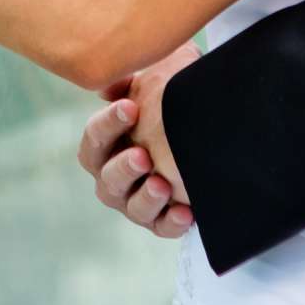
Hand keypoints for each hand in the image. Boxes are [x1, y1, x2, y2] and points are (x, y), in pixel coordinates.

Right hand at [78, 43, 198, 238]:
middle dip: (123, 167)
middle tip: (143, 155)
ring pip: (131, 207)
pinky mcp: (163, 221)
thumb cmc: (172, 103)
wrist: (210, 130)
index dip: (109, 124)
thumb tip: (109, 84)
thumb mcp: (157, 81)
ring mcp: (137, 202)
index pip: (94, 138)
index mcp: (105, 145)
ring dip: (146, 197)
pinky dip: (172, 221)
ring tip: (162, 184)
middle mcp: (114, 177)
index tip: (132, 107)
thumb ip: (133, 76)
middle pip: (106, 179)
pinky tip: (186, 211)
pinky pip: (163, 227)